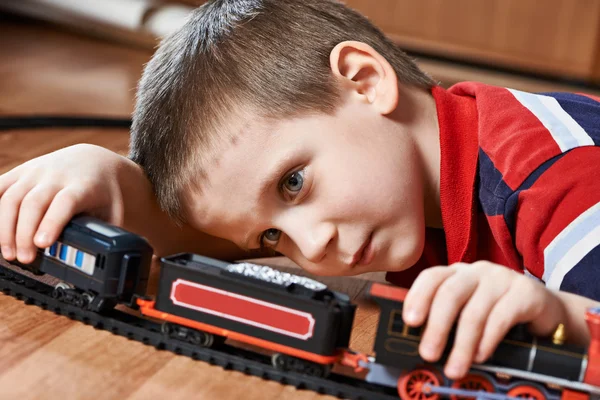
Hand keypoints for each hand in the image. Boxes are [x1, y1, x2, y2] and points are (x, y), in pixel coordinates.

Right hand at [0, 144, 128, 263]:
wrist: (92, 161)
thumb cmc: (102, 191)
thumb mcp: (112, 210)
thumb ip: (106, 233)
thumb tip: (106, 262)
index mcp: (83, 186)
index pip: (65, 202)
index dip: (52, 222)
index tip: (42, 244)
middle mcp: (56, 177)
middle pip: (34, 203)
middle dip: (24, 233)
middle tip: (24, 258)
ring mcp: (35, 173)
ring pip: (12, 197)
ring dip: (6, 228)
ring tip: (9, 254)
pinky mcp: (20, 172)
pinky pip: (0, 187)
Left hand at [402, 261, 564, 379]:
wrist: (546, 310)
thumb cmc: (499, 312)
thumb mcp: (470, 310)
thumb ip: (449, 319)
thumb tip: (423, 344)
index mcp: (458, 273)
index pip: (432, 277)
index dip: (418, 297)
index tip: (410, 321)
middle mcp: (477, 271)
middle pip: (450, 294)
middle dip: (436, 327)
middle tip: (428, 354)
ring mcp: (502, 279)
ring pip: (474, 311)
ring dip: (462, 344)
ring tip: (455, 367)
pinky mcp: (525, 293)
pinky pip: (501, 317)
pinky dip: (487, 340)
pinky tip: (480, 355)